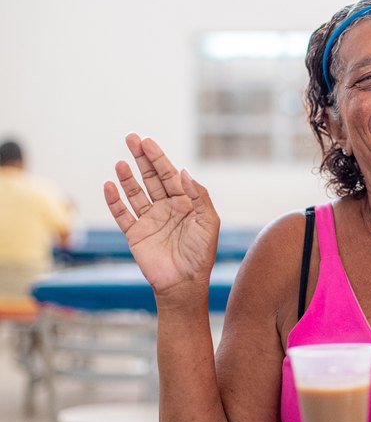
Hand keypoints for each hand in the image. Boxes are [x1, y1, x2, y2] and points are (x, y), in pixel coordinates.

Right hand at [103, 134, 219, 295]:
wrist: (184, 284)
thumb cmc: (201, 254)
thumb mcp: (209, 223)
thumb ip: (198, 196)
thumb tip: (183, 172)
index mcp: (185, 203)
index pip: (169, 175)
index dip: (158, 158)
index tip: (148, 142)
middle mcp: (166, 208)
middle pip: (151, 178)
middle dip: (142, 158)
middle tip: (131, 138)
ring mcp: (149, 220)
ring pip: (135, 193)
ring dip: (127, 177)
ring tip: (121, 162)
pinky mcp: (135, 234)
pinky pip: (122, 214)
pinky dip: (114, 200)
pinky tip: (110, 186)